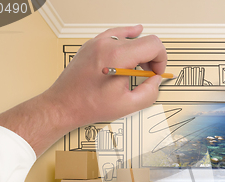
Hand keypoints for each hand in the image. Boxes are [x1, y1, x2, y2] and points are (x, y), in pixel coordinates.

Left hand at [44, 25, 166, 127]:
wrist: (64, 104)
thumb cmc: (89, 105)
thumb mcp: (128, 105)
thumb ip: (150, 92)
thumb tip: (156, 81)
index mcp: (117, 57)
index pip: (153, 45)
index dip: (160, 59)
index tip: (156, 72)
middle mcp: (107, 45)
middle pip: (144, 40)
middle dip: (151, 57)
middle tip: (148, 74)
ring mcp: (98, 42)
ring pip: (130, 37)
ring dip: (139, 51)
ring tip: (137, 67)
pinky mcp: (92, 44)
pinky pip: (115, 33)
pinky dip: (127, 36)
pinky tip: (134, 33)